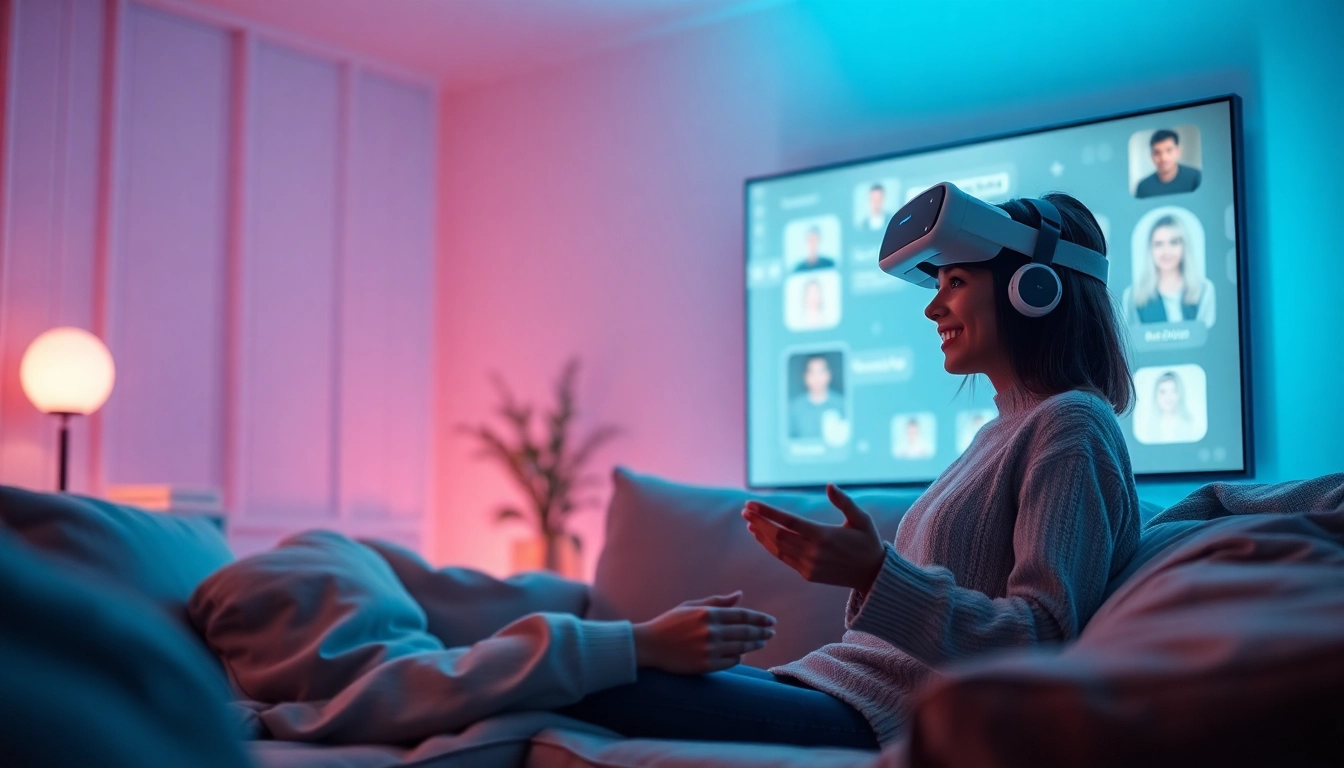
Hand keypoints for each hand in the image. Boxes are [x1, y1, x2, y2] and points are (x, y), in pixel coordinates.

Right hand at [632, 591, 775, 673]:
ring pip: (741, 648)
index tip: (771, 621)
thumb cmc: (669, 623)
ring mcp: (709, 650)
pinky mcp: (706, 665)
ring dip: (755, 644)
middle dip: (762, 632)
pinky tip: (743, 654)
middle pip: (745, 632)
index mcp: (708, 614)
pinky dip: (740, 657)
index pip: (742, 615)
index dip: (759, 618)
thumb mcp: (691, 606)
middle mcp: (711, 632)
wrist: (649, 646)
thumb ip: (717, 602)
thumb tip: (740, 595)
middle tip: (771, 632)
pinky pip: (731, 662)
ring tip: (762, 641)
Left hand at [742, 484, 884, 591]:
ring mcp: (809, 565)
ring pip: (778, 548)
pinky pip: (783, 558)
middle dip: (759, 521)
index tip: (751, 504)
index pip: (789, 522)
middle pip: (778, 535)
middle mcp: (814, 552)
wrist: (872, 575)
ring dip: (761, 534)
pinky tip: (762, 537)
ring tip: (749, 522)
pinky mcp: (807, 574)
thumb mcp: (862, 519)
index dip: (768, 512)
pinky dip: (770, 547)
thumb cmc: (867, 542)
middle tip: (745, 510)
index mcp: (825, 536)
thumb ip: (845, 502)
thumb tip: (830, 485)